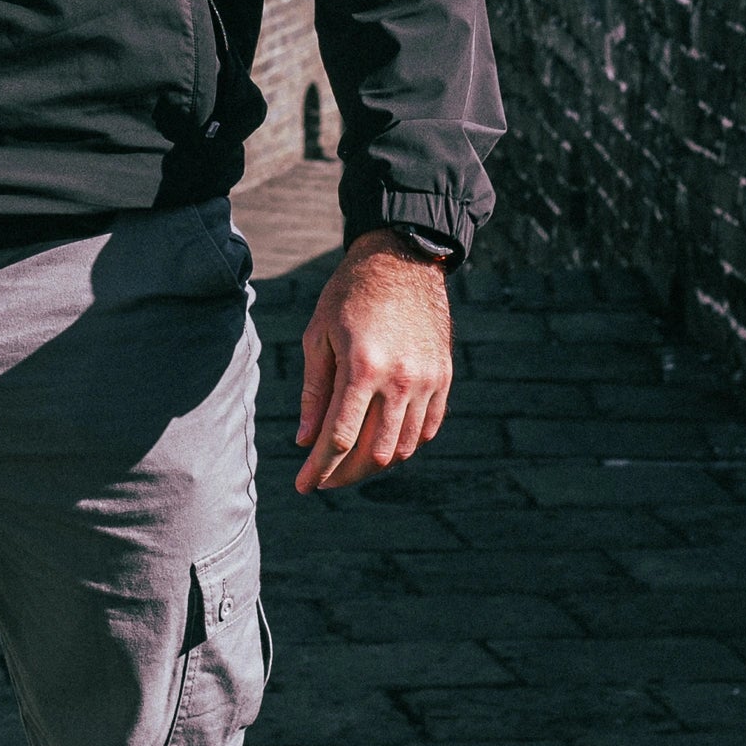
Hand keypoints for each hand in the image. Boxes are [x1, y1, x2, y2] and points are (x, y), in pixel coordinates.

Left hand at [295, 228, 452, 492]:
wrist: (402, 259)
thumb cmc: (350, 294)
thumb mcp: (319, 336)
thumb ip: (314, 392)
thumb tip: (306, 441)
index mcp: (363, 368)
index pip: (339, 438)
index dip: (318, 469)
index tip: (302, 485)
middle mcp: (400, 380)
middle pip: (373, 454)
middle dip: (344, 475)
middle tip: (323, 480)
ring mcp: (427, 381)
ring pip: (403, 448)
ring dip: (374, 464)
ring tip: (348, 464)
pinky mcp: (443, 378)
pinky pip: (427, 429)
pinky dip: (404, 445)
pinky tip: (381, 444)